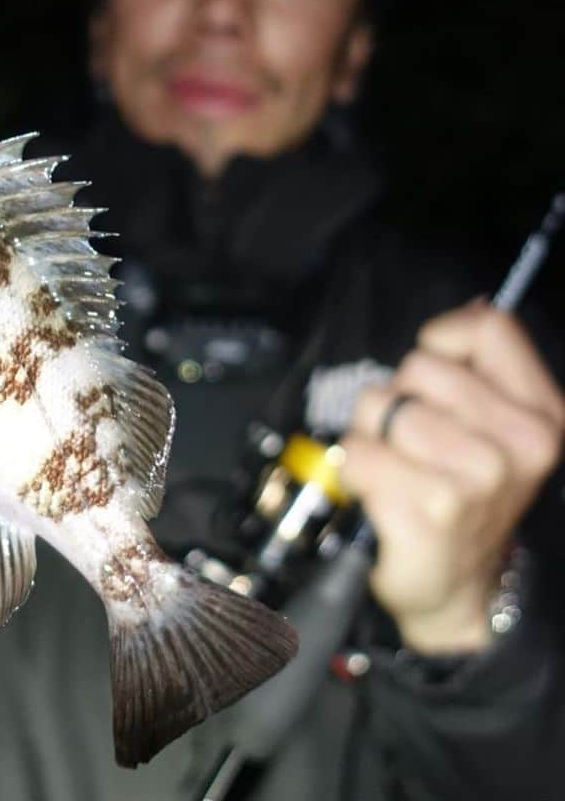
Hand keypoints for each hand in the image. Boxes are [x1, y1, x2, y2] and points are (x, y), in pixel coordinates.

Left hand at [339, 300, 563, 654]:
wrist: (457, 589)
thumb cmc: (462, 497)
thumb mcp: (490, 429)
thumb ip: (479, 368)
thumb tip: (474, 307)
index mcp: (542, 415)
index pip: (490, 329)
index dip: (442, 341)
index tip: (431, 379)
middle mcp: (520, 445)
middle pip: (418, 366)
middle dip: (397, 399)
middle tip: (411, 444)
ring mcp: (477, 479)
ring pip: (379, 407)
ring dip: (370, 435)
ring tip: (396, 469)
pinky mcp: (430, 509)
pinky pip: (357, 454)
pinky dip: (354, 471)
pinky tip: (381, 495)